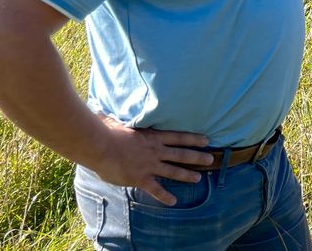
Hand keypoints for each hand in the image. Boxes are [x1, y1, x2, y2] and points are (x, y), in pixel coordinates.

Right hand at [88, 116, 214, 205]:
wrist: (100, 146)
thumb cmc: (107, 131)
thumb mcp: (120, 120)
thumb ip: (122, 117)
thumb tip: (108, 110)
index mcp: (152, 137)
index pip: (178, 137)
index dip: (193, 139)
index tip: (206, 140)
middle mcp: (155, 151)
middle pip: (181, 154)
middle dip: (197, 157)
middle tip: (210, 160)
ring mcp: (150, 165)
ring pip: (173, 171)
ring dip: (187, 175)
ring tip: (199, 179)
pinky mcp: (141, 178)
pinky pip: (156, 189)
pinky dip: (165, 196)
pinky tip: (173, 202)